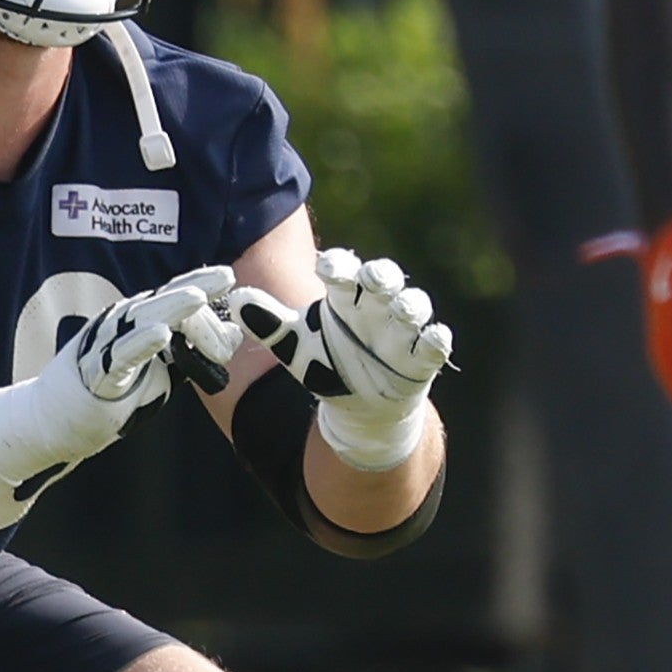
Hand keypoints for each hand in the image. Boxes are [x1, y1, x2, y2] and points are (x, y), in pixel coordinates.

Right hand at [0, 266, 235, 527]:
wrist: (51, 423)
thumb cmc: (106, 396)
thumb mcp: (157, 373)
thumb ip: (186, 356)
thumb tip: (228, 338)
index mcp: (132, 323)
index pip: (168, 299)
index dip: (198, 285)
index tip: (229, 278)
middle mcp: (116, 327)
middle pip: (159, 302)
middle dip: (194, 288)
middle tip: (227, 276)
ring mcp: (103, 348)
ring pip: (140, 322)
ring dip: (170, 309)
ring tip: (199, 298)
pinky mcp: (94, 374)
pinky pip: (120, 356)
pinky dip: (141, 344)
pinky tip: (162, 334)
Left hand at [234, 249, 453, 471]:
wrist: (359, 406)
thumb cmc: (327, 361)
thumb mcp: (294, 345)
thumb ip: (268, 323)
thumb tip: (235, 300)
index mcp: (346, 297)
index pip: (345, 271)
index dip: (339, 265)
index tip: (325, 266)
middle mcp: (377, 307)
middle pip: (385, 279)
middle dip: (381, 276)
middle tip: (372, 277)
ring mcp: (403, 331)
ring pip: (414, 306)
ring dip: (410, 305)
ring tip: (402, 309)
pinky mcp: (422, 358)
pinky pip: (435, 344)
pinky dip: (436, 339)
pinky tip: (433, 337)